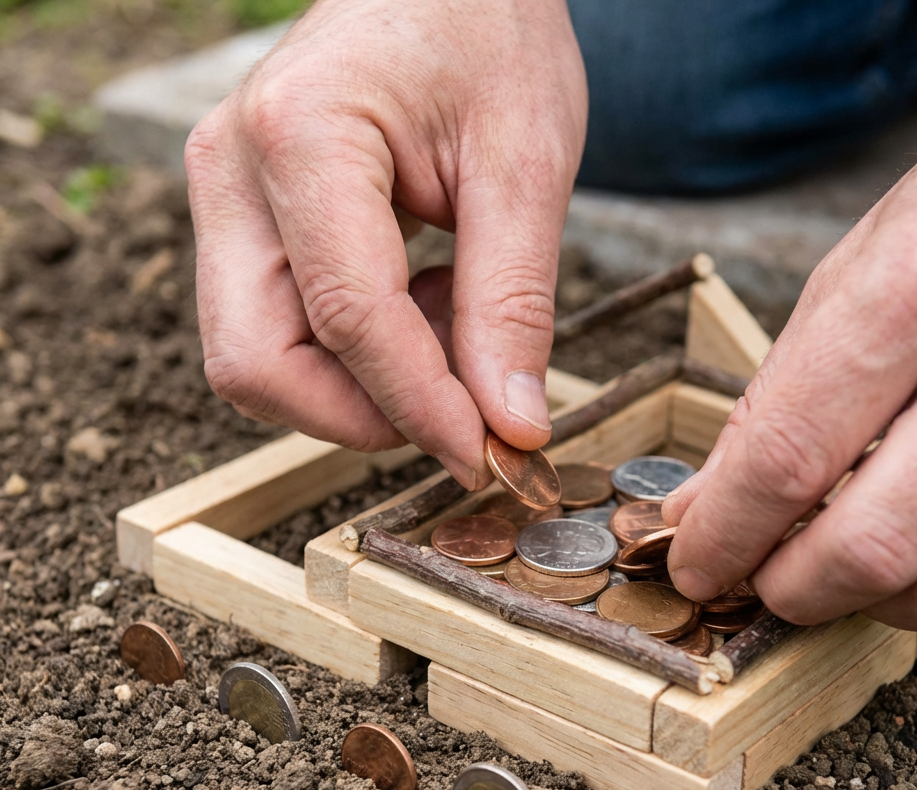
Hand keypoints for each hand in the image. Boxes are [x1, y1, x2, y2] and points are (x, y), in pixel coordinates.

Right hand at [185, 0, 585, 488]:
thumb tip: (510, 426)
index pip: (349, 318)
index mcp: (300, 134)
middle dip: (363, 416)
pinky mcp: (243, 224)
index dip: (422, 406)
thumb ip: (513, 303)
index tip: (489, 454)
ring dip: (361, 387)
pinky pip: (278, 332)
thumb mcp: (526, 163)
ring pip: (258, 360)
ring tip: (454, 322)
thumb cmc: (488, 34)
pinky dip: (354, 356)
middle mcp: (231, 172)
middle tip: (463, 410)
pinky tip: (425, 305)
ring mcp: (224, 199)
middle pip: (259, 363)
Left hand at [663, 94, 916, 632]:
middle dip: (793, 591)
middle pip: (872, 546)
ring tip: (846, 561)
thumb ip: (771, 408)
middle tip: (765, 583)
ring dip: (875, 603)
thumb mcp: (843, 284)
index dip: (724, 536)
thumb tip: (699, 513)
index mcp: (910, 296)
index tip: (695, 567)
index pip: (787, 460)